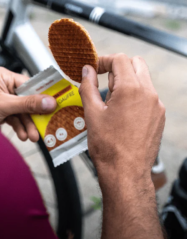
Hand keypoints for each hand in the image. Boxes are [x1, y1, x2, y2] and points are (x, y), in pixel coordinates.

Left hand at [0, 67, 56, 141]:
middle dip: (34, 116)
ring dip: (28, 125)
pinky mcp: (3, 111)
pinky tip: (22, 135)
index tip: (54, 104)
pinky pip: (16, 118)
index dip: (42, 96)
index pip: (30, 85)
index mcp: (5, 77)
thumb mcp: (5, 105)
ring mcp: (4, 100)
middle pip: (27, 101)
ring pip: (23, 112)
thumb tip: (50, 102)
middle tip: (44, 126)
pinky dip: (20, 127)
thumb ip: (28, 104)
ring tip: (32, 137)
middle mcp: (5, 87)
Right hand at [79, 54, 164, 187]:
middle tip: (104, 83)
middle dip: (118, 68)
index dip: (104, 60)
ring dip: (127, 82)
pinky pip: (148, 96)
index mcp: (131, 89)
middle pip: (135, 64)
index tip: (95, 69)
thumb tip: (86, 70)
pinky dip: (135, 95)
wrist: (125, 172)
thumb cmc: (107, 146)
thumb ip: (88, 86)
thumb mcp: (92, 113)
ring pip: (143, 80)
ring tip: (112, 102)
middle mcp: (149, 94)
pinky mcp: (159, 116)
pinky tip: (123, 113)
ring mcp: (156, 105)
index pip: (120, 59)